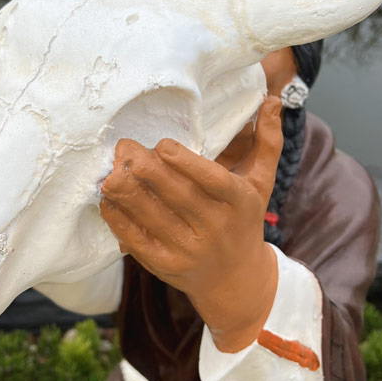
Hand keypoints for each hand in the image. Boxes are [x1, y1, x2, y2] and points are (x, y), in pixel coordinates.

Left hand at [99, 95, 282, 351]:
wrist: (236, 279)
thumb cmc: (244, 219)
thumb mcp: (261, 183)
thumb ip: (268, 142)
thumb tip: (272, 100)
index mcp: (239, 202)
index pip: (213, 180)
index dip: (186, 163)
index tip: (161, 143)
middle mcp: (216, 227)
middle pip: (177, 196)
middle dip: (147, 171)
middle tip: (124, 148)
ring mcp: (190, 250)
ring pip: (154, 218)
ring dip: (128, 195)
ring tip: (111, 174)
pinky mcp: (167, 266)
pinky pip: (139, 242)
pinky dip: (121, 222)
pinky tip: (108, 202)